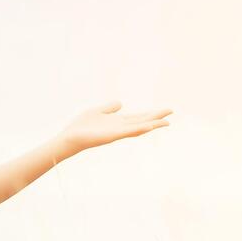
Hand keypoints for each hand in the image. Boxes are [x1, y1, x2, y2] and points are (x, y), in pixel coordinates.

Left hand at [57, 100, 172, 158]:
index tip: (165, 111)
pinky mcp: (111, 136)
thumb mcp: (98, 111)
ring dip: (152, 124)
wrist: (70, 137)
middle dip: (156, 118)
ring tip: (166, 121)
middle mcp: (120, 128)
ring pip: (138, 128)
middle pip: (142, 122)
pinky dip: (138, 129)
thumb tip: (121, 103)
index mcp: (118, 122)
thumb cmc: (81, 127)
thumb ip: (110, 107)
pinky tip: (148, 126)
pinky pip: (127, 132)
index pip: (139, 118)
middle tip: (171, 112)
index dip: (152, 115)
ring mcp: (117, 132)